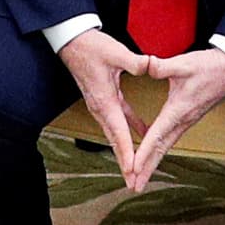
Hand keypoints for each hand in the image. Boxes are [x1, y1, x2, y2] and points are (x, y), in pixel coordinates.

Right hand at [56, 29, 151, 170]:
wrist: (73, 41)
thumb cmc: (91, 47)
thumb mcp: (116, 52)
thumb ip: (136, 62)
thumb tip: (151, 66)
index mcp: (104, 100)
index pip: (119, 132)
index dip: (127, 152)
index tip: (133, 169)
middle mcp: (101, 108)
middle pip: (115, 141)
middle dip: (124, 163)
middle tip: (133, 183)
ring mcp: (101, 105)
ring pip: (115, 134)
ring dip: (125, 152)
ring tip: (135, 169)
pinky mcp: (104, 99)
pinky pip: (119, 120)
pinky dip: (129, 131)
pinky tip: (142, 134)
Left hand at [123, 47, 224, 189]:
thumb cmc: (210, 67)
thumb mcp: (184, 63)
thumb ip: (162, 66)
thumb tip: (145, 65)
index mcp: (178, 110)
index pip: (157, 136)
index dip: (144, 153)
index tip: (133, 168)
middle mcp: (183, 121)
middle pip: (161, 150)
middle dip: (147, 169)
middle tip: (134, 186)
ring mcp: (186, 122)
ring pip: (166, 147)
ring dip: (152, 163)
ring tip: (140, 178)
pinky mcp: (188, 119)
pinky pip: (170, 139)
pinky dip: (158, 151)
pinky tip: (152, 155)